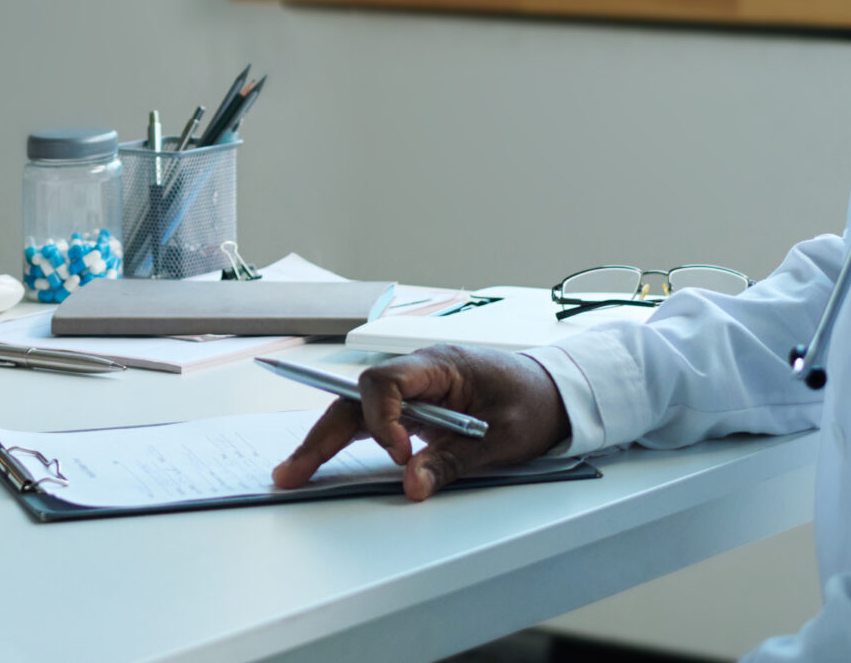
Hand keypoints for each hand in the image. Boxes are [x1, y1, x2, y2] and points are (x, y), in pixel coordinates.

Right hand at [272, 345, 570, 501]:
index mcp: (440, 366)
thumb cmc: (534, 404)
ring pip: (356, 410)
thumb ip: (454, 461)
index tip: (399, 455)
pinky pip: (372, 420)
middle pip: (356, 399)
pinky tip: (321, 460)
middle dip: (324, 435)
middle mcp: (418, 373)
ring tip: (294, 472)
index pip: (386, 382)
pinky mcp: (415, 407)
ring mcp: (414, 390)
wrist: (556, 391)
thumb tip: (411, 484)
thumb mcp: (503, 440)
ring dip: (325, 439)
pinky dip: (347, 440)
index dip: (382, 420)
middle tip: (294, 471)